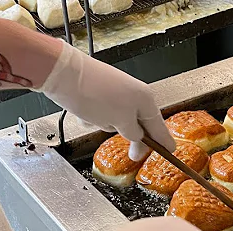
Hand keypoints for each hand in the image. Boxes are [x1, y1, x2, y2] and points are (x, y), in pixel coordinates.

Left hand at [39, 41, 174, 160]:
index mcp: (145, 99)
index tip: (170, 151)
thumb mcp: (121, 122)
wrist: (63, 73)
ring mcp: (117, 92)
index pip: (159, 127)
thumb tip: (138, 139)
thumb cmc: (95, 95)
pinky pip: (104, 113)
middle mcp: (134, 94)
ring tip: (97, 120)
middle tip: (133, 155)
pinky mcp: (100, 92)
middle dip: (131, 136)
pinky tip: (87, 114)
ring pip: (120, 120)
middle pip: (140, 124)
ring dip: (109, 126)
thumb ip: (134, 134)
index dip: (163, 142)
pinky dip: (96, 117)